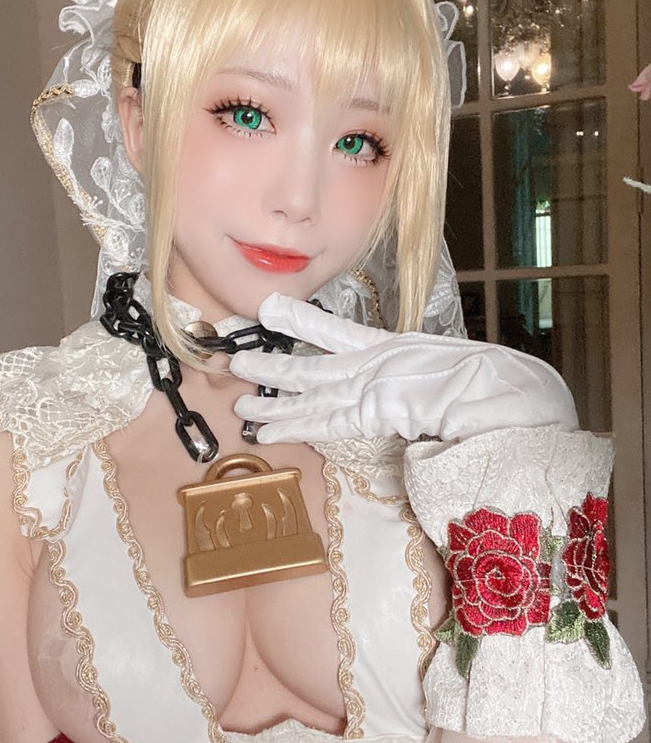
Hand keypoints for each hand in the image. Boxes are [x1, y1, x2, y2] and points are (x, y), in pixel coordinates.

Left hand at [231, 294, 577, 443]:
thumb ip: (419, 377)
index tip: (268, 310)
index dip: (299, 323)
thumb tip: (407, 394)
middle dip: (271, 365)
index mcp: (391, 346)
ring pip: (308, 394)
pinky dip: (291, 428)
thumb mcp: (449, 369)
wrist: (508, 392)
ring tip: (237, 402)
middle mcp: (374, 363)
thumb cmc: (491, 381)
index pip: (335, 332)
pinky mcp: (373, 414)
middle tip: (235, 359)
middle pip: (310, 364)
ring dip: (271, 399)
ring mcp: (371, 387)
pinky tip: (263, 432)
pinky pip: (323, 424)